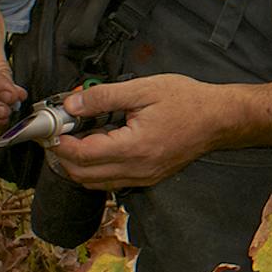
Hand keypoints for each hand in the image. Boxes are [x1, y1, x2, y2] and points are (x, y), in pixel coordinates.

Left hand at [48, 75, 239, 189]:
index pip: (82, 154)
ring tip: (75, 138)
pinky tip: (100, 146)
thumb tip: (70, 105)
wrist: (221, 119)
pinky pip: (113, 181)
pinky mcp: (149, 178)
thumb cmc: (188, 101)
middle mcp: (137, 170)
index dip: (59, 143)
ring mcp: (144, 177)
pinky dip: (97, 168)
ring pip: (96, 183)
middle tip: (57, 133)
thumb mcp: (143, 89)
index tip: (50, 128)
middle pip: (83, 175)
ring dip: (78, 165)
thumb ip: (103, 97)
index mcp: (134, 147)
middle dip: (62, 156)